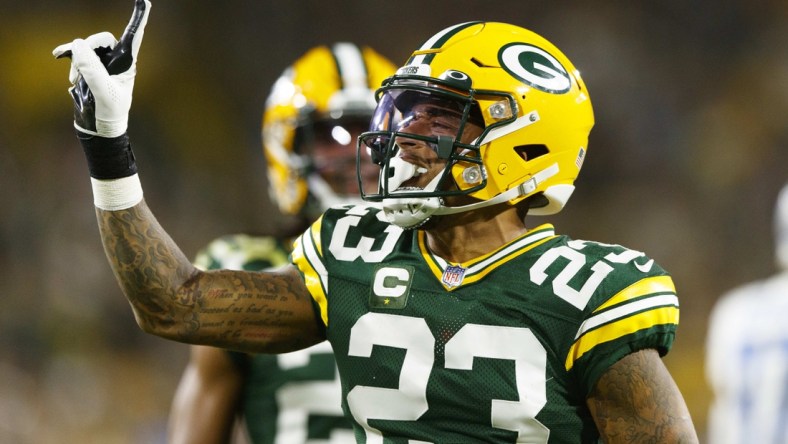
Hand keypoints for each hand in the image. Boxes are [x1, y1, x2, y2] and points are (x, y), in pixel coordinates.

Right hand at [53, 0, 150, 137]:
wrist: (98, 127)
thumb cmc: (109, 112)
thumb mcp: (103, 92)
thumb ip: (92, 69)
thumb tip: (78, 44)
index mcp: (127, 64)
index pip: (134, 37)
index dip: (139, 19)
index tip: (145, 1)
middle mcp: (115, 60)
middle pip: (102, 39)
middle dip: (90, 50)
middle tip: (82, 69)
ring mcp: (100, 64)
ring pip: (85, 48)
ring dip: (77, 63)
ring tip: (78, 83)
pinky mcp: (86, 68)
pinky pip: (74, 54)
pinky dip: (67, 54)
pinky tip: (58, 54)